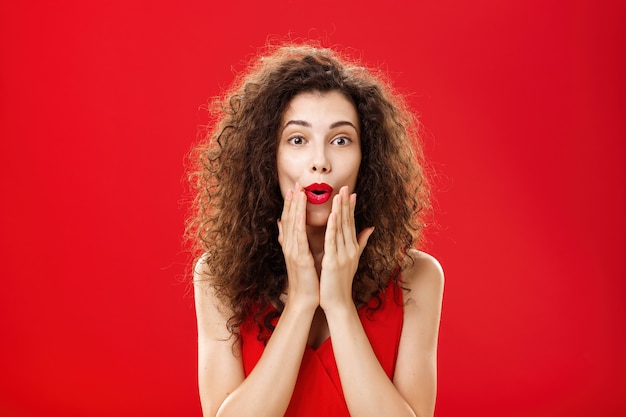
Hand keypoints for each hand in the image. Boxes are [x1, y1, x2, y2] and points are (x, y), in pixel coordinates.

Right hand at [277, 183, 319, 309]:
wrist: (304, 299)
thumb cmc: (305, 279)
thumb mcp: (298, 256)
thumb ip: (291, 240)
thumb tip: (281, 225)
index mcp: (291, 245)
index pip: (290, 220)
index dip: (291, 204)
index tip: (295, 189)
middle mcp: (289, 246)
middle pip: (289, 218)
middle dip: (292, 201)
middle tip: (295, 183)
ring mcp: (292, 251)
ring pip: (293, 224)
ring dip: (295, 207)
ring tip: (298, 192)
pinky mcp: (299, 257)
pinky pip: (298, 236)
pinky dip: (299, 222)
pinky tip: (301, 211)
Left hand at [319, 186, 374, 312]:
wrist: (338, 303)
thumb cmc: (341, 283)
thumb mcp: (353, 260)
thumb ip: (361, 243)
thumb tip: (371, 228)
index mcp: (352, 248)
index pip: (351, 223)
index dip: (350, 207)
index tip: (350, 192)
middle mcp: (350, 250)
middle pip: (347, 223)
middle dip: (345, 204)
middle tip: (344, 186)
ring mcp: (343, 255)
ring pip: (341, 228)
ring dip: (340, 210)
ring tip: (338, 195)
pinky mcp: (333, 261)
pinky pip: (333, 241)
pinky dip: (333, 227)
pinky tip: (333, 215)